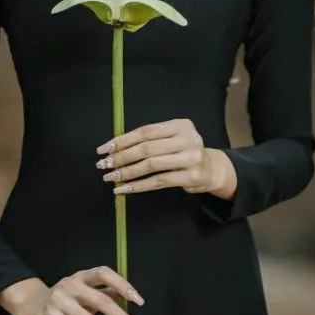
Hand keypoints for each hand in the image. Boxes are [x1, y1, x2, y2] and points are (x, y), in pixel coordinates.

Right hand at [0, 268, 145, 314]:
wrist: (28, 303)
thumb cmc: (62, 299)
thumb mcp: (81, 292)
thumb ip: (102, 293)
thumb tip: (126, 298)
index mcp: (82, 276)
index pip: (104, 274)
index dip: (122, 284)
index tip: (139, 302)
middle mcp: (72, 285)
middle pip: (102, 302)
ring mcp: (60, 300)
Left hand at [96, 118, 237, 197]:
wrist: (211, 169)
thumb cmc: (183, 151)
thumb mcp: (172, 138)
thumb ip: (150, 139)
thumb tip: (115, 147)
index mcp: (180, 125)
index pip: (145, 132)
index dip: (122, 140)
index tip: (104, 149)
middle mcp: (187, 139)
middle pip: (146, 148)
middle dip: (121, 157)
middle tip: (103, 164)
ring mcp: (190, 158)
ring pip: (151, 165)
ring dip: (127, 172)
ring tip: (110, 177)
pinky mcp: (190, 177)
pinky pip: (158, 182)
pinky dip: (138, 186)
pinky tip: (124, 189)